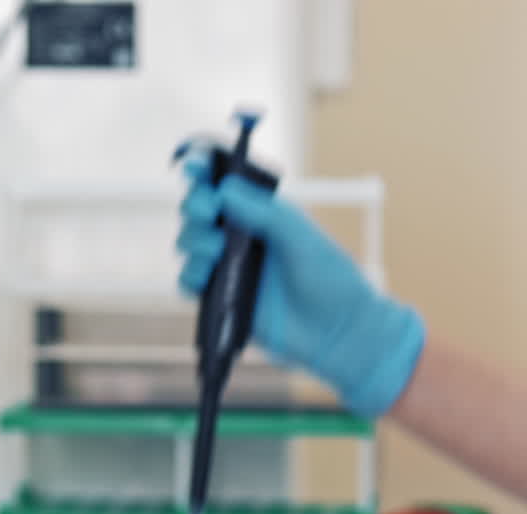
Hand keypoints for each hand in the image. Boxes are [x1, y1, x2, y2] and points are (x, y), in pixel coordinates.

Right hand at [175, 161, 424, 418]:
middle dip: (196, 204)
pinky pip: (191, 284)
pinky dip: (190, 275)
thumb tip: (224, 188)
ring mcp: (230, 268)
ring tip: (216, 249)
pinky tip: (205, 275)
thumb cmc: (329, 280)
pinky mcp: (223, 300)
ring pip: (191, 244)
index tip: (195, 168)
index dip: (203, 171)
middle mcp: (241, 237)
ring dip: (194, 240)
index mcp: (260, 213)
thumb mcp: (300, 237)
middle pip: (199, 210)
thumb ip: (263, 212)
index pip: (223, 184)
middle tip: (209, 212)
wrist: (336, 332)